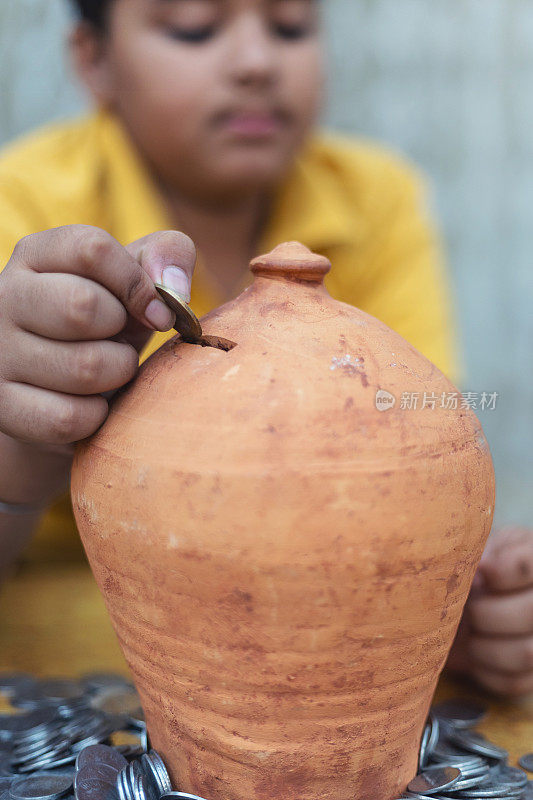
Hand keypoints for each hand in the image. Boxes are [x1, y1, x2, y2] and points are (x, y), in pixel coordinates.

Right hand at [0, 225, 195, 446]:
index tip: (154, 310)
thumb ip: (168, 256)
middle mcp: (4, 296)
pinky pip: (68, 418)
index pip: (91, 250)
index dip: (137, 284)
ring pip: (83, 368)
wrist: (63, 383)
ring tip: (107, 369)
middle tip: (119, 340)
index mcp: (37, 255)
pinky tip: (92, 403)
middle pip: (81, 306)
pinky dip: (96, 416)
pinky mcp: (4, 408)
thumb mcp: (137, 278)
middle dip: (121, 331)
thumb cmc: (109, 320)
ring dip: (117, 374)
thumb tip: (173, 288)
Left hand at [446, 526, 532, 697]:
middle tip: (469, 607)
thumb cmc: (488, 565)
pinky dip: (484, 669)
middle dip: (486, 612)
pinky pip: (512, 682)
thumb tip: (482, 572)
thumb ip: (488, 552)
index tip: (479, 574)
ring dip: (484, 644)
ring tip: (471, 630)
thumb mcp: (490, 546)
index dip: (501, 571)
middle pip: (531, 612)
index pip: (525, 565)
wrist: (487, 597)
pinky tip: (476, 651)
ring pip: (526, 653)